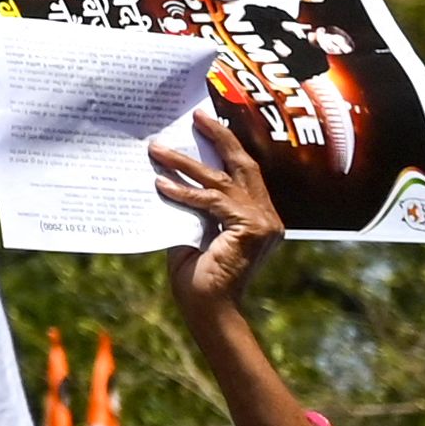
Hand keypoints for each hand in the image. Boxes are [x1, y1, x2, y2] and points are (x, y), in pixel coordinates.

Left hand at [155, 108, 279, 311]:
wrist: (208, 310)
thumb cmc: (197, 276)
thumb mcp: (192, 231)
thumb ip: (192, 205)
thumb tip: (168, 171)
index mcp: (257, 216)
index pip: (243, 172)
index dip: (226, 145)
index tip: (204, 122)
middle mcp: (268, 217)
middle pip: (243, 165)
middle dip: (220, 137)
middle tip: (197, 115)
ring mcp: (264, 223)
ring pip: (222, 180)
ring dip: (185, 162)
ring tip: (156, 149)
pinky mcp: (252, 230)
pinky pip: (212, 201)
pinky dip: (184, 191)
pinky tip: (160, 184)